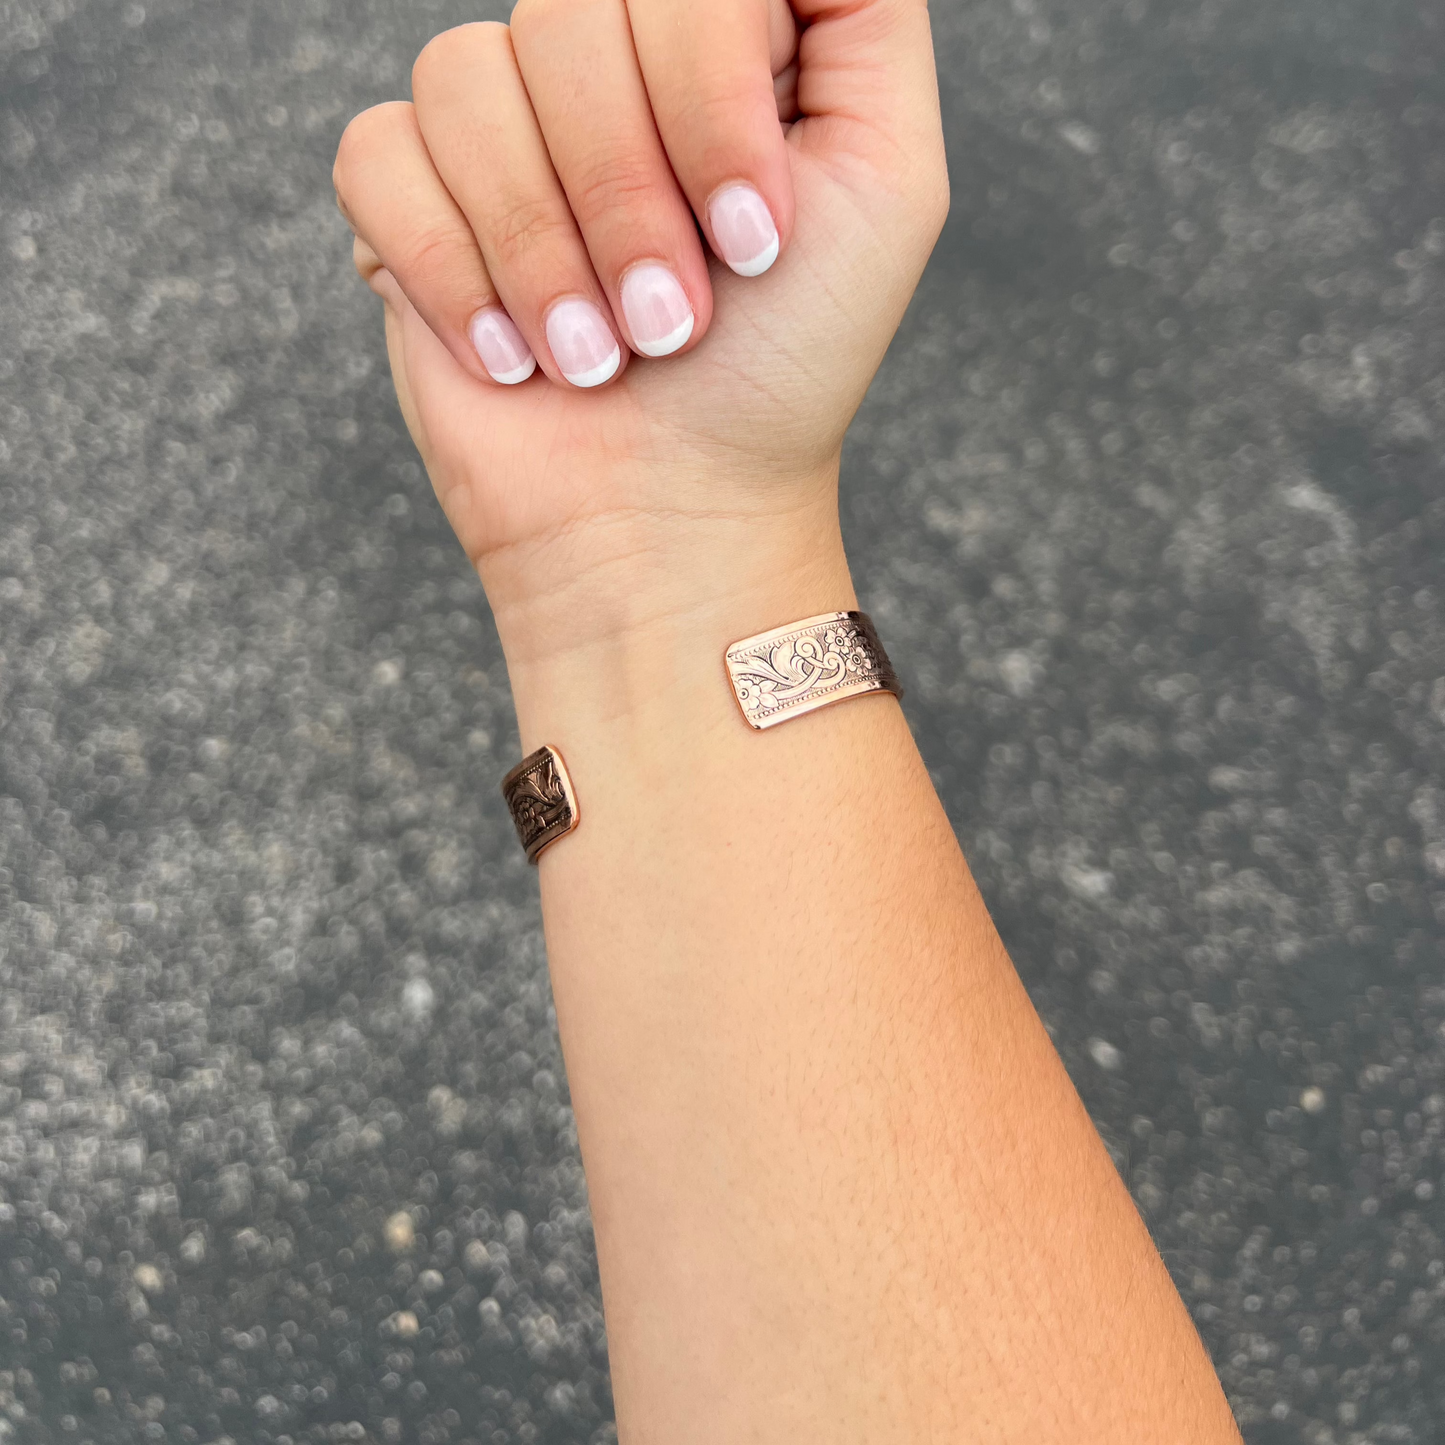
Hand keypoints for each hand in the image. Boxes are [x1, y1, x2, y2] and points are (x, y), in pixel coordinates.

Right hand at [333, 0, 946, 668]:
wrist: (672, 516)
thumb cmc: (784, 369)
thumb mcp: (887, 181)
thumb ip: (864, 7)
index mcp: (711, 44)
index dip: (709, 98)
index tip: (755, 240)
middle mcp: (600, 67)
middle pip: (564, 13)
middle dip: (628, 196)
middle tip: (672, 323)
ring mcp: (498, 131)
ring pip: (466, 79)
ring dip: (545, 250)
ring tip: (595, 354)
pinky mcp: (408, 204)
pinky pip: (380, 157)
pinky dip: (456, 273)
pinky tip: (514, 355)